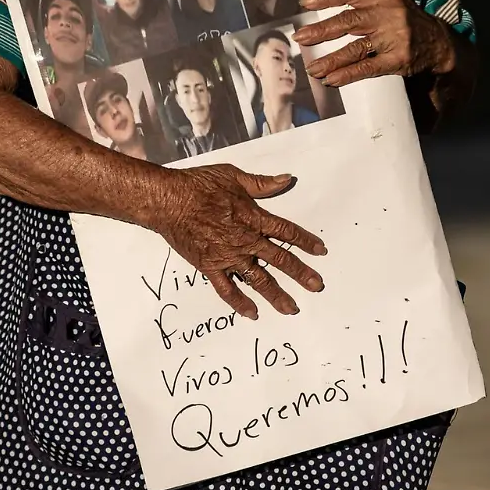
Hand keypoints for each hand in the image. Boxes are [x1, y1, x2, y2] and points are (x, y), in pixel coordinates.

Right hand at [149, 164, 326, 318]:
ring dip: (276, 294)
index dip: (305, 241)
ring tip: (291, 308)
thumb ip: (262, 183)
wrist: (169, 201)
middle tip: (316, 286)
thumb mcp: (233, 176)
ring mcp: (228, 257)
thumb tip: (287, 179)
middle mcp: (245, 241)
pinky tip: (252, 313)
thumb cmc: (199, 185)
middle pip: (279, 260)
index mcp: (253, 218)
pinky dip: (240, 302)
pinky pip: (227, 289)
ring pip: (258, 280)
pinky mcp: (210, 267)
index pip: (286, 232)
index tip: (320, 251)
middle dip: (300, 273)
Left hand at [294, 0, 456, 87]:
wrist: (439, 43)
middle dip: (321, 30)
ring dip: (330, 59)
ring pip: (355, 48)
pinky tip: (331, 79)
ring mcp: (395, 38)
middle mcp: (389, 14)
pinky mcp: (398, 60)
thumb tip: (323, 5)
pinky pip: (368, 68)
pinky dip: (347, 74)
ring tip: (312, 68)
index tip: (305, 2)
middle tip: (300, 37)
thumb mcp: (390, 3)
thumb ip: (364, 3)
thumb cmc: (406, 21)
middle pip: (349, 21)